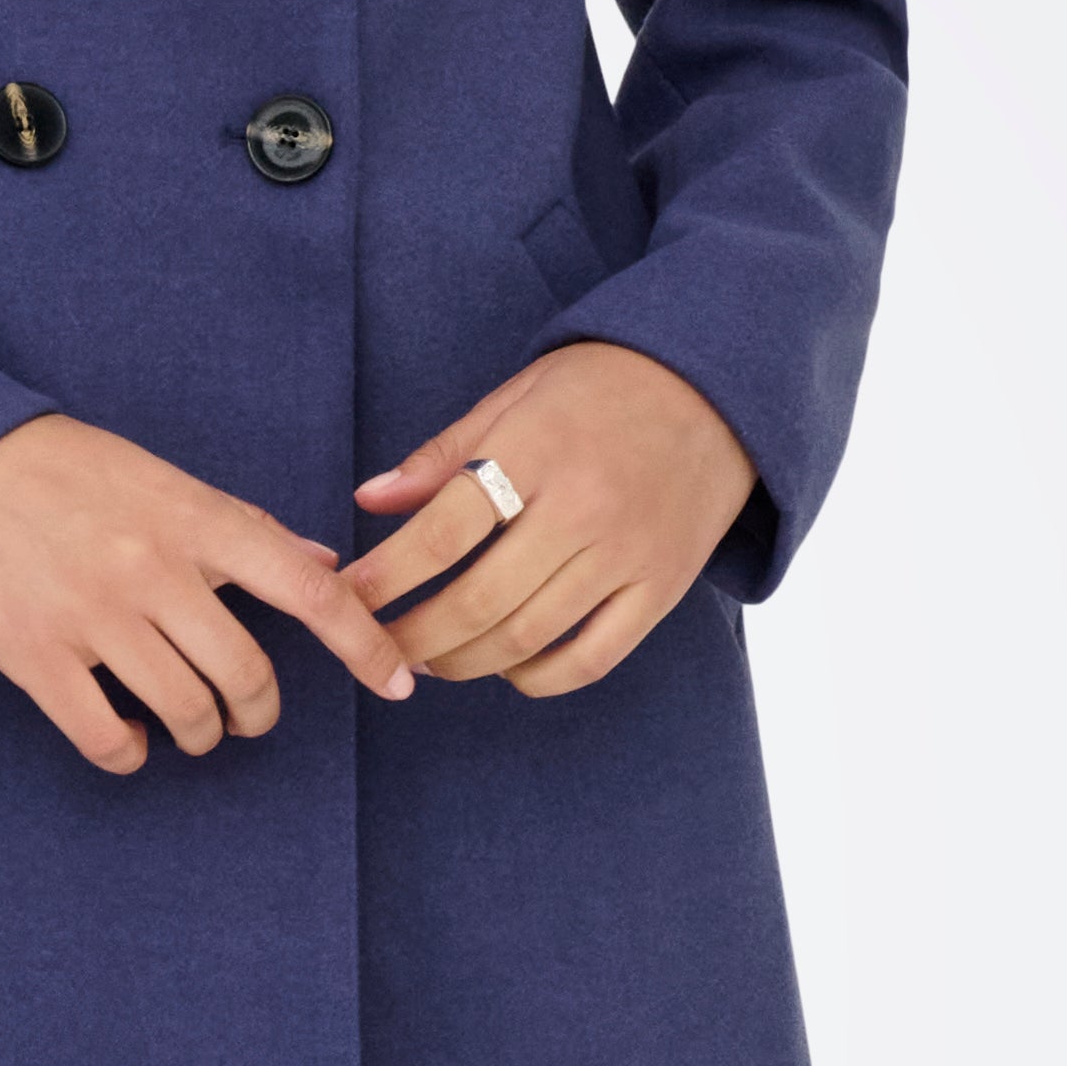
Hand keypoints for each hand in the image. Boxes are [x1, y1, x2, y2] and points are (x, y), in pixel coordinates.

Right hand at [0, 415, 419, 774]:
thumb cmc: (52, 464)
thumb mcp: (156, 476)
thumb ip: (237, 525)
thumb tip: (317, 559)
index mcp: (193, 517)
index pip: (308, 589)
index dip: (365, 644)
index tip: (398, 684)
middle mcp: (153, 569)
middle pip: (247, 674)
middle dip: (259, 712)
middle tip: (249, 717)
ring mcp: (93, 617)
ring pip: (185, 712)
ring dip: (200, 735)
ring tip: (190, 728)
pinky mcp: (33, 656)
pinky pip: (107, 738)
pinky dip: (131, 753)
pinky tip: (132, 742)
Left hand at [346, 340, 756, 695]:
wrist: (720, 388)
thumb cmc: (604, 388)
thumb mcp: (518, 396)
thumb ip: (445, 454)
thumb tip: (369, 501)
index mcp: (537, 451)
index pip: (444, 531)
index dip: (386, 575)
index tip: (346, 598)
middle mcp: (583, 509)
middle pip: (478, 601)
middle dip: (413, 636)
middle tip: (378, 646)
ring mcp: (627, 554)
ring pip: (527, 638)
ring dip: (463, 662)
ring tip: (429, 660)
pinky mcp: (662, 587)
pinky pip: (592, 657)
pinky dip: (538, 677)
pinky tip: (506, 667)